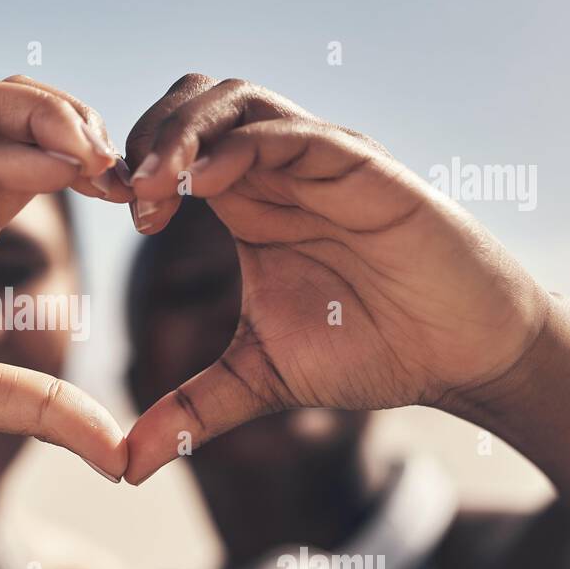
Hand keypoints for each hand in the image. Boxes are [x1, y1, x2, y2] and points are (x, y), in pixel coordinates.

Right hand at [0, 78, 132, 477]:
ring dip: (42, 118)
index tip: (147, 202)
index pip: (34, 158)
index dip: (92, 166)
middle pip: (10, 112)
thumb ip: (41, 409)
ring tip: (99, 152)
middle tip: (133, 169)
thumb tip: (122, 458)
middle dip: (79, 124)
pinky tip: (51, 168)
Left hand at [123, 74, 551, 482]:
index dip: (129, 168)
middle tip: (123, 198)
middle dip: (144, 136)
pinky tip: (201, 187)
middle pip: (192, 101)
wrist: (462, 356)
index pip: (171, 147)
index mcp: (247, 203)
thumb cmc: (371, 350)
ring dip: (180, 134)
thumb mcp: (259, 380)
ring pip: (236, 101)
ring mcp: (319, 162)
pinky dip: (239, 148)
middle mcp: (278, 170)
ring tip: (151, 191)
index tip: (108, 214)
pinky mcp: (363, 168)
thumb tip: (125, 466)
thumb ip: (190, 411)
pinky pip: (292, 134)